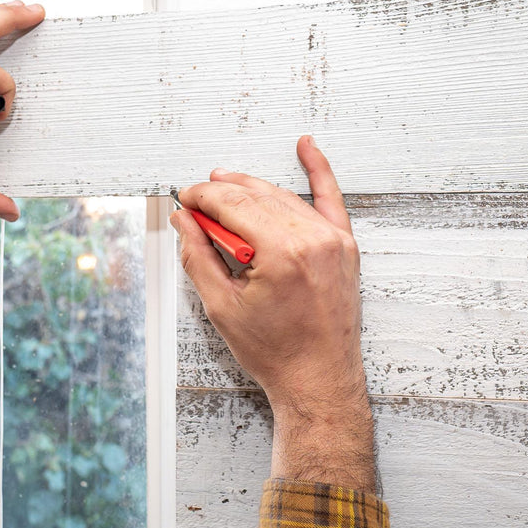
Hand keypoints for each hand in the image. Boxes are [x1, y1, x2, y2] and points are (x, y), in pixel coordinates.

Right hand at [173, 136, 374, 491]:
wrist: (319, 381)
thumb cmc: (276, 353)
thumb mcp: (222, 306)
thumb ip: (198, 256)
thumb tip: (183, 221)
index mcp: (282, 253)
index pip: (232, 205)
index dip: (202, 198)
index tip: (184, 199)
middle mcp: (312, 240)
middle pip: (255, 197)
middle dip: (221, 193)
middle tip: (196, 200)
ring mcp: (333, 240)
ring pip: (282, 197)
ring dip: (251, 189)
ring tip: (223, 187)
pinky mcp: (344, 246)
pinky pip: (330, 197)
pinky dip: (318, 170)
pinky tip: (306, 146)